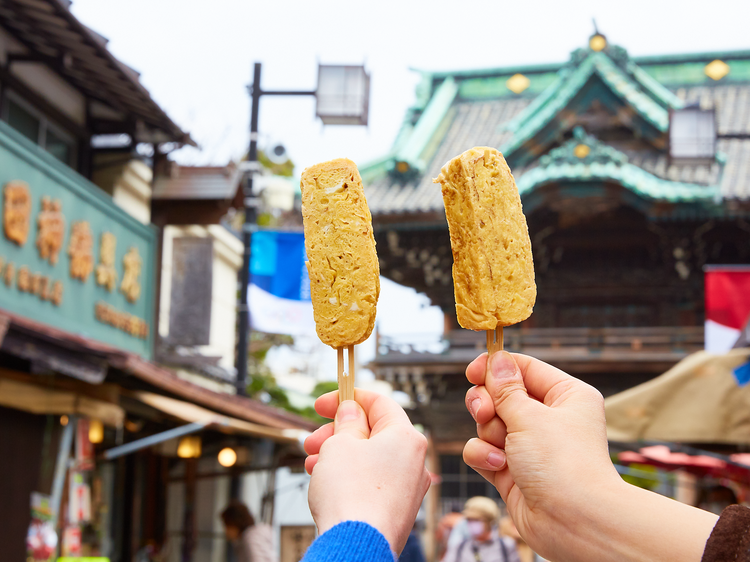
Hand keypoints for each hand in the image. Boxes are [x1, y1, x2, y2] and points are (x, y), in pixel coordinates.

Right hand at [304, 389, 430, 553]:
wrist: (357, 547)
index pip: (379, 402)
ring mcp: (409, 488)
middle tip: (312, 440)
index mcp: (407, 437)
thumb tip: (352, 411)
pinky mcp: (398, 510)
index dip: (347, 397)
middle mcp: (415, 461)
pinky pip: (373, 483)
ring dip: (340, 456)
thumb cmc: (350, 493)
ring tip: (312, 464)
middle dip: (338, 433)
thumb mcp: (340, 444)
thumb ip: (347, 422)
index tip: (322, 404)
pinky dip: (351, 477)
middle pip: (373, 433)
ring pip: (370, 459)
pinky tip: (326, 483)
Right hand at [462, 352, 717, 561]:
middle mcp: (549, 418)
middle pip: (501, 394)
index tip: (472, 371)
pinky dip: (484, 456)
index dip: (496, 367)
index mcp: (565, 396)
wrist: (574, 523)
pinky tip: (498, 467)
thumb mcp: (530, 416)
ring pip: (488, 424)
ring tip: (501, 449)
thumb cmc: (562, 464)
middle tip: (485, 412)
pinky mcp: (512, 470)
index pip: (524, 368)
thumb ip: (504, 388)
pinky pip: (484, 450)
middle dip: (487, 403)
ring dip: (488, 434)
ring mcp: (529, 445)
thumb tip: (496, 358)